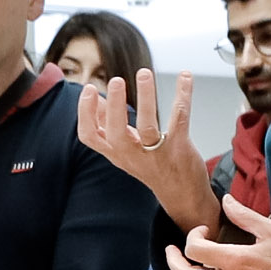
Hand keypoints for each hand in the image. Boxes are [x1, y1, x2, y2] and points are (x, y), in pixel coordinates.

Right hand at [77, 70, 216, 231]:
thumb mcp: (124, 150)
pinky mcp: (179, 148)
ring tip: (144, 73)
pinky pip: (179, 119)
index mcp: (115, 153)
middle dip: (115, 106)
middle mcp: (132, 155)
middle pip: (116, 133)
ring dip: (146, 98)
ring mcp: (156, 154)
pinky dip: (182, 95)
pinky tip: (185, 76)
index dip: (85, 112)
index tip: (89, 89)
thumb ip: (109, 126)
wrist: (182, 195)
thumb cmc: (151, 166)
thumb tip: (98, 100)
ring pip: (147, 126)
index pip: (90, 136)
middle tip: (116, 80)